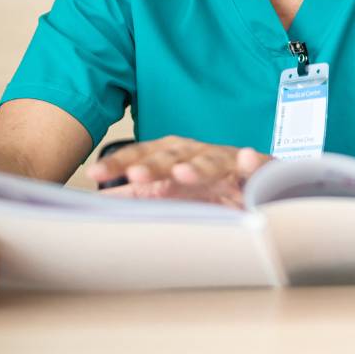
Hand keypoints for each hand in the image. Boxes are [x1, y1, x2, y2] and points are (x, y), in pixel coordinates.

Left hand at [88, 136, 270, 207]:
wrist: (256, 184)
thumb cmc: (208, 187)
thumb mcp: (169, 190)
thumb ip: (136, 194)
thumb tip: (97, 199)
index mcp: (173, 158)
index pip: (143, 156)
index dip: (120, 164)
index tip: (95, 173)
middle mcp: (198, 155)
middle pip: (174, 156)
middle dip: (155, 165)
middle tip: (136, 175)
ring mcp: (228, 162)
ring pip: (211, 161)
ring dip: (197, 166)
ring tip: (183, 173)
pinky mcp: (259, 171)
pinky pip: (258, 165)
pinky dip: (253, 162)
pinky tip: (247, 158)